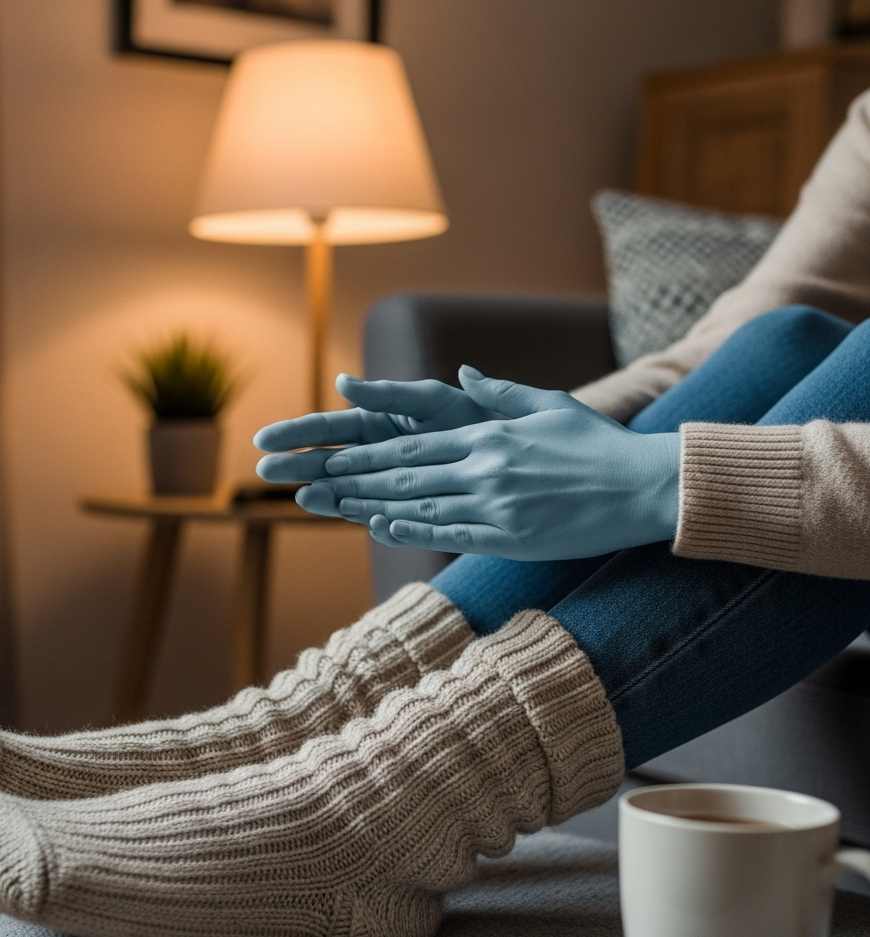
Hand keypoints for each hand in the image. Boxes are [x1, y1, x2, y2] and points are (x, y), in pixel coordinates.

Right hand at [253, 373, 492, 516]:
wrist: (515, 455)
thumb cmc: (472, 417)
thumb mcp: (432, 400)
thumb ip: (390, 394)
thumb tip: (342, 381)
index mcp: (375, 421)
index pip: (327, 426)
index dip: (296, 432)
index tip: (265, 439)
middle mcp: (376, 455)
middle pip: (328, 460)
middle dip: (298, 464)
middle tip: (266, 470)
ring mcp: (390, 485)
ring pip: (349, 491)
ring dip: (324, 495)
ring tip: (301, 498)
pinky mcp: (411, 511)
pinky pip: (386, 517)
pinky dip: (372, 518)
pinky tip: (358, 518)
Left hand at [298, 366, 680, 560]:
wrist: (644, 485)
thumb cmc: (599, 444)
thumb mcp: (549, 404)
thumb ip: (499, 392)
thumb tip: (463, 375)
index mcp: (489, 434)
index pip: (414, 443)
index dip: (369, 451)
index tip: (336, 454)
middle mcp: (483, 466)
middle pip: (404, 472)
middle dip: (356, 476)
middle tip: (317, 479)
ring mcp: (494, 503)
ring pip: (418, 503)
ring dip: (371, 505)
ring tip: (335, 506)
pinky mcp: (509, 536)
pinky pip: (449, 534)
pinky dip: (412, 530)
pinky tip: (383, 528)